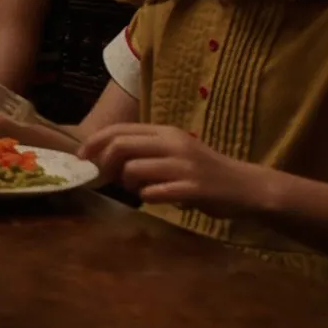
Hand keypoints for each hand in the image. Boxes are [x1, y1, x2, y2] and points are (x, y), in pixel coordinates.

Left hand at [78, 123, 270, 218]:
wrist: (245, 187)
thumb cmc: (203, 170)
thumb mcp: (175, 150)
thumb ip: (145, 150)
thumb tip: (104, 157)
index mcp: (166, 132)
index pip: (119, 130)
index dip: (94, 143)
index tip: (81, 158)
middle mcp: (173, 144)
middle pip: (121, 146)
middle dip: (104, 163)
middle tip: (105, 177)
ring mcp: (183, 166)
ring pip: (133, 170)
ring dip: (127, 183)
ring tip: (140, 188)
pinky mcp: (191, 188)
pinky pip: (153, 193)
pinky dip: (147, 197)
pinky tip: (158, 197)